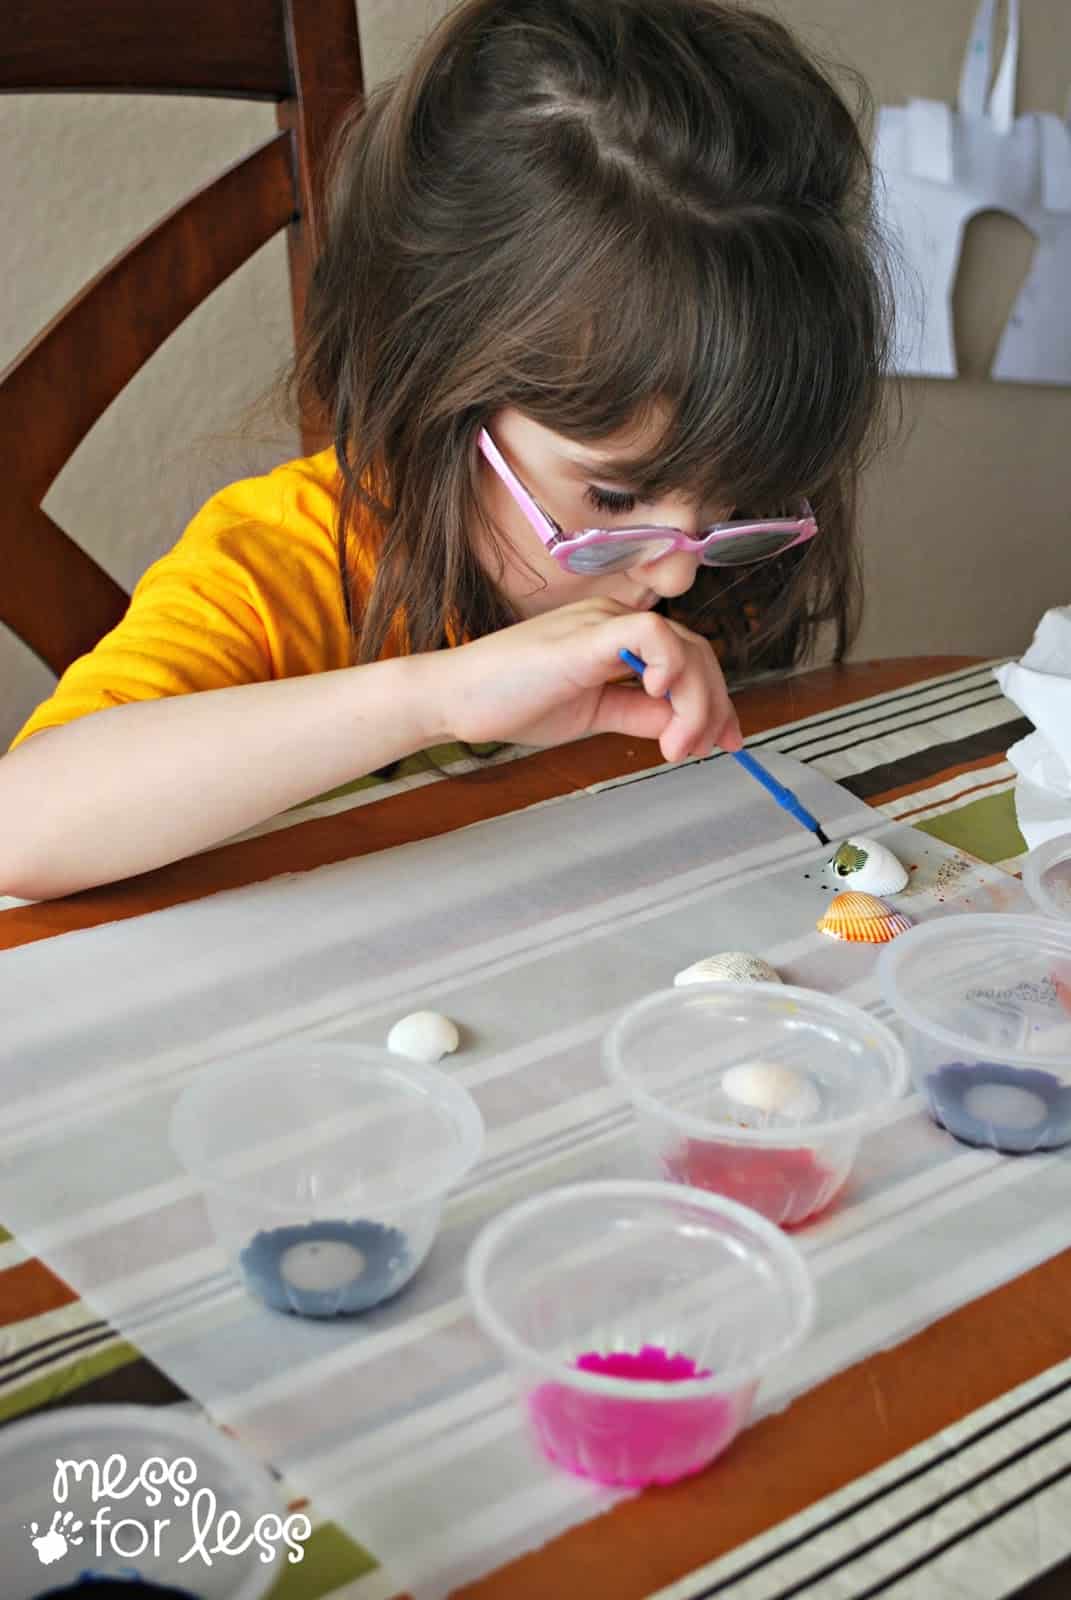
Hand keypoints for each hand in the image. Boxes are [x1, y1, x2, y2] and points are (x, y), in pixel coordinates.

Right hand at [431, 599, 742, 761]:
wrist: (454, 700)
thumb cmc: (507, 702)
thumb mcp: (590, 715)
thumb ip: (635, 714)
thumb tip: (680, 726)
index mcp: (614, 639)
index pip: (687, 659)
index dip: (713, 701)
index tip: (724, 740)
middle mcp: (614, 622)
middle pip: (697, 653)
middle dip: (715, 706)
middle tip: (709, 748)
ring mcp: (601, 624)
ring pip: (684, 647)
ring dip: (695, 702)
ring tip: (677, 745)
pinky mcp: (586, 636)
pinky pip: (651, 635)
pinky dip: (670, 666)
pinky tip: (659, 698)